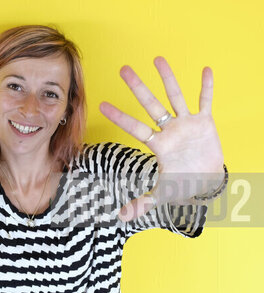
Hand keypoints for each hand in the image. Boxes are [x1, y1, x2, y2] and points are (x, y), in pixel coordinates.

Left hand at [100, 56, 223, 221]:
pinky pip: (206, 102)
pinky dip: (207, 88)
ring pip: (175, 97)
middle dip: (138, 87)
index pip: (135, 127)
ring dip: (168, 79)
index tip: (102, 105)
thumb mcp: (163, 194)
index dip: (120, 117)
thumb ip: (142, 203)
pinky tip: (206, 70)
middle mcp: (168, 129)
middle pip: (150, 104)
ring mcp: (186, 124)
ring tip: (157, 58)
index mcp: (157, 144)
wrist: (206, 180)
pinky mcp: (205, 122)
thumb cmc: (182, 183)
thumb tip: (121, 217)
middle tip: (123, 69)